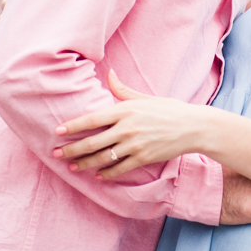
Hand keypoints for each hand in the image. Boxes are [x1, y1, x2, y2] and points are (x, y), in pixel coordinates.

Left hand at [53, 71, 201, 177]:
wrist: (193, 127)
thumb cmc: (169, 109)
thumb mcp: (146, 97)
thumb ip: (123, 90)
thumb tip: (109, 75)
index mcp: (126, 110)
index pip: (93, 120)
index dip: (74, 126)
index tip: (58, 132)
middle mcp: (128, 128)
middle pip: (93, 142)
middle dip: (72, 149)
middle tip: (57, 154)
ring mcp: (136, 145)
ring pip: (103, 158)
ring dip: (85, 164)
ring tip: (73, 167)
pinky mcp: (144, 158)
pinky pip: (120, 168)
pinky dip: (107, 173)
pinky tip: (98, 175)